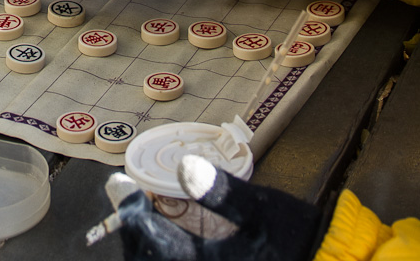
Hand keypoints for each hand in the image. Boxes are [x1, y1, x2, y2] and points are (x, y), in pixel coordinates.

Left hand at [114, 156, 320, 260]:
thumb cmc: (299, 240)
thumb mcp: (261, 209)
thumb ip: (222, 192)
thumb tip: (186, 168)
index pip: (151, 243)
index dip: (130, 212)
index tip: (121, 185)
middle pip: (147, 259)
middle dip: (134, 230)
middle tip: (129, 196)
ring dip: (147, 242)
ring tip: (143, 210)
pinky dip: (164, 251)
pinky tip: (168, 231)